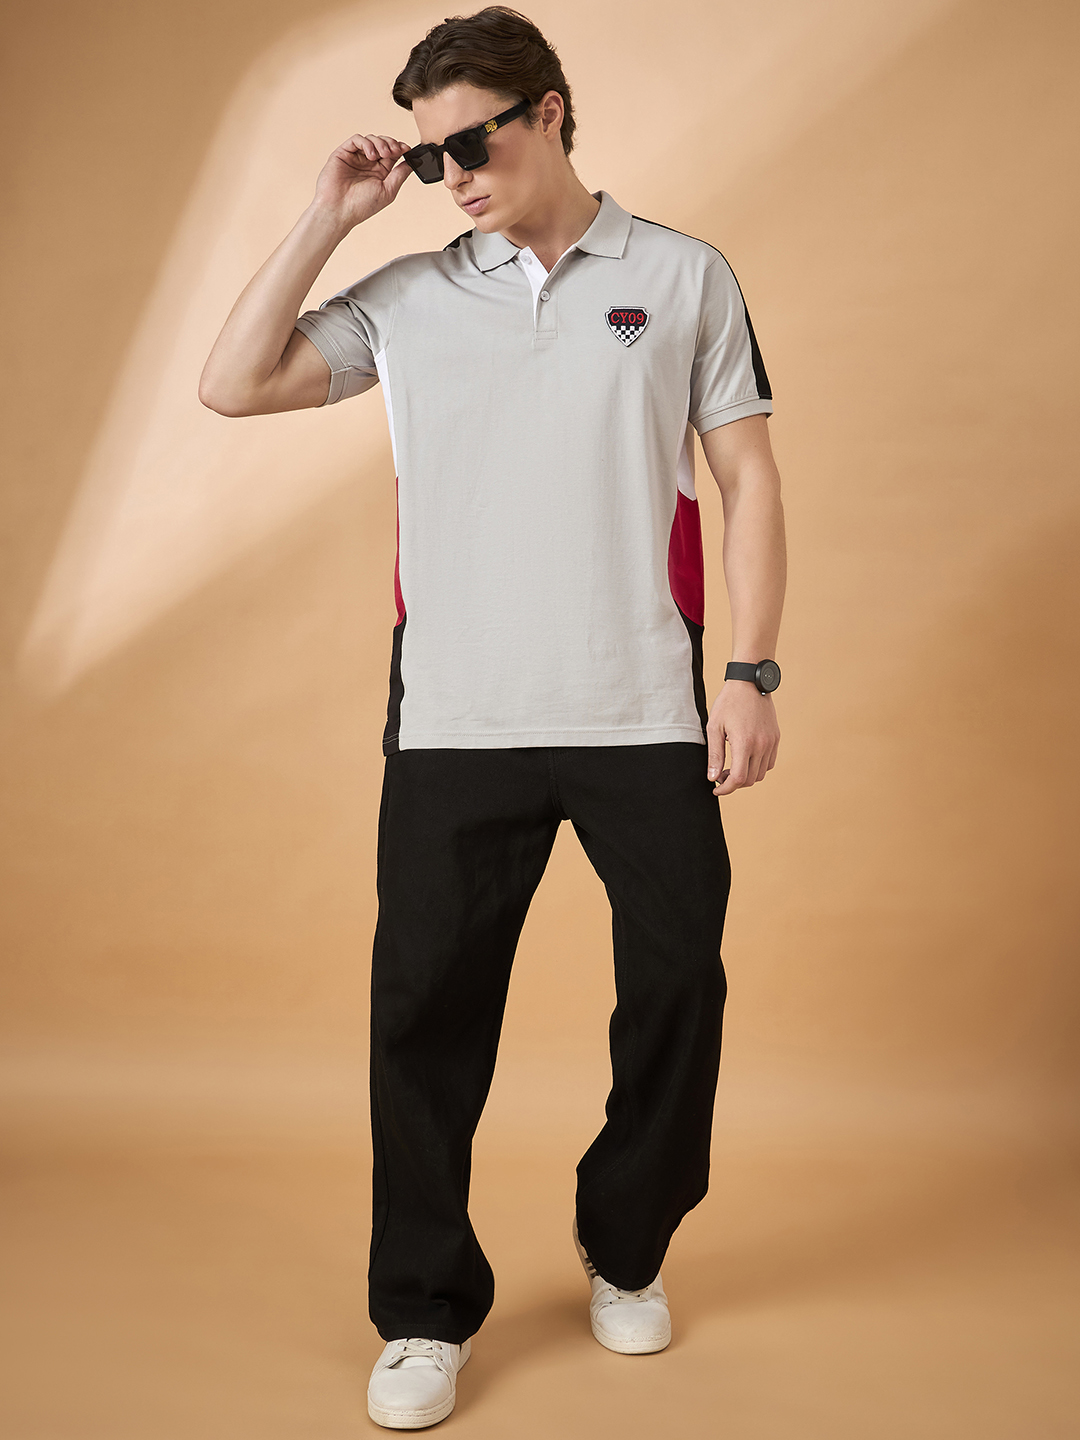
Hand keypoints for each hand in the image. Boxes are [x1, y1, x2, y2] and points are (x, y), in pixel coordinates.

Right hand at [311, 132, 413, 231]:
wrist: (339, 210)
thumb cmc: (361, 206)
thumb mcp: (388, 190)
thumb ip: (400, 174)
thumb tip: (413, 162)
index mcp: (379, 173)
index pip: (392, 154)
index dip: (400, 148)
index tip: (407, 149)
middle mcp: (368, 164)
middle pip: (383, 143)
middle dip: (391, 143)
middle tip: (394, 151)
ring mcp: (356, 158)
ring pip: (371, 139)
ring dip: (380, 143)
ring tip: (382, 154)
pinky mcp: (343, 153)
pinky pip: (357, 140)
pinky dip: (366, 143)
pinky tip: (370, 155)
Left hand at [706, 681, 779, 795]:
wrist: (750, 683)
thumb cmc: (729, 703)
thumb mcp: (714, 727)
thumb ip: (714, 755)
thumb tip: (713, 777)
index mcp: (745, 743)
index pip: (738, 778)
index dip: (726, 788)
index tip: (716, 789)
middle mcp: (761, 745)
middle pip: (750, 779)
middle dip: (734, 783)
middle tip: (720, 775)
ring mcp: (771, 742)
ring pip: (761, 773)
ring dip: (746, 776)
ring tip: (732, 767)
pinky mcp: (776, 738)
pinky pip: (769, 763)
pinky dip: (757, 767)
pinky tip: (745, 759)